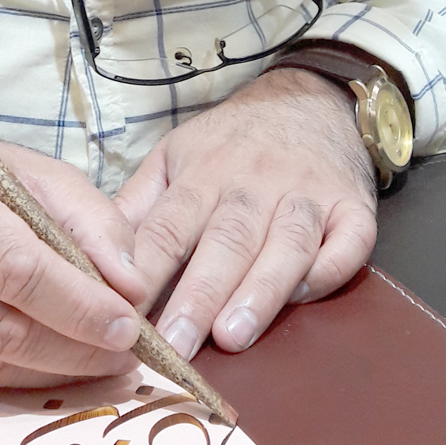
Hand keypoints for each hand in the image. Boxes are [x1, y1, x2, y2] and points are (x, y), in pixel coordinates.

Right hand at [0, 130, 151, 388]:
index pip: (13, 265)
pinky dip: (24, 380)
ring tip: (108, 362)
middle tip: (129, 351)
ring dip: (57, 371)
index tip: (128, 322)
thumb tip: (133, 287)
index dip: (76, 303)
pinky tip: (62, 368)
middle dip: (75, 347)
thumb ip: (88, 219)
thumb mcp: (30, 173)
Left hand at [115, 68, 376, 360]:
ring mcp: (307, 194)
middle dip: (198, 295)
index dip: (145, 272)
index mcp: (202, 175)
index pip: (167, 228)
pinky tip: (305, 299)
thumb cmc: (231, 142)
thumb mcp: (174, 157)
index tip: (123, 315)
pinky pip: (348, 242)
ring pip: (285, 243)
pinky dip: (329, 269)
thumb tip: (91, 259)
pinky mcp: (354, 207)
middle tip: (176, 347)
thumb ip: (138, 208)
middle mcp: (254, 184)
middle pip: (225, 241)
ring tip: (233, 336)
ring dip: (260, 290)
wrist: (311, 98)